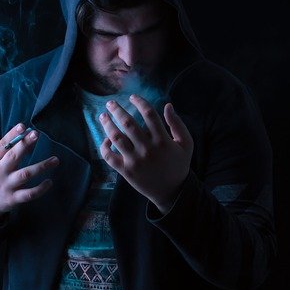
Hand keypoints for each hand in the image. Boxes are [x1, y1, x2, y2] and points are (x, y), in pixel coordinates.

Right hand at [0, 123, 58, 224]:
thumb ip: (10, 151)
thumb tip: (30, 138)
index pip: (2, 145)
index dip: (12, 135)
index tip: (23, 126)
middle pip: (13, 156)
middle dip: (24, 145)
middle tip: (36, 134)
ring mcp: (6, 185)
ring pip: (25, 174)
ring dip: (41, 166)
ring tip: (55, 160)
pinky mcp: (13, 199)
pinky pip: (29, 193)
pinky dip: (41, 188)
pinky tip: (49, 182)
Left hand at [99, 94, 192, 213]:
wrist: (172, 192)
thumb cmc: (179, 165)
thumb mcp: (186, 144)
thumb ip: (177, 124)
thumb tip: (167, 105)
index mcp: (163, 140)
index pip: (149, 114)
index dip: (139, 102)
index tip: (132, 97)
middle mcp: (147, 149)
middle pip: (128, 123)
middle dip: (117, 110)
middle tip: (110, 103)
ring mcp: (135, 160)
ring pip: (116, 137)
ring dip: (107, 124)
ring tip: (103, 116)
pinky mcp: (126, 171)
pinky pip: (110, 156)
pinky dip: (104, 146)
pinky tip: (105, 139)